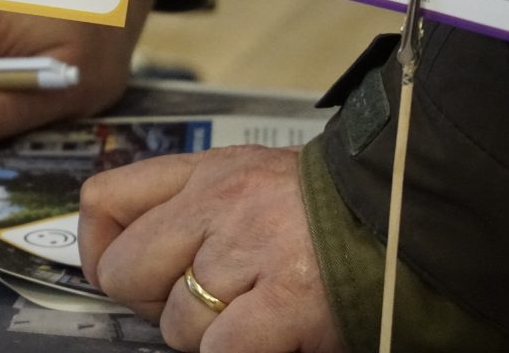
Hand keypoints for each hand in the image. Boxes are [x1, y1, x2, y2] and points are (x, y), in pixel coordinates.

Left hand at [79, 146, 343, 352]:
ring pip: (177, 324)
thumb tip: (129, 254)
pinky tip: (271, 338)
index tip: (114, 272)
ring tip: (255, 314)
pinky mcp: (288, 303)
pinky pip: (223, 350)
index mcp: (204, 173)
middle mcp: (218, 206)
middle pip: (126, 273)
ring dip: (209, 336)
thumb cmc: (327, 206)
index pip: (104, 199)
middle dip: (153, 303)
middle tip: (197, 305)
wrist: (411, 211)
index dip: (97, 249)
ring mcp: (251, 253)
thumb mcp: (247, 175)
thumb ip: (187, 203)